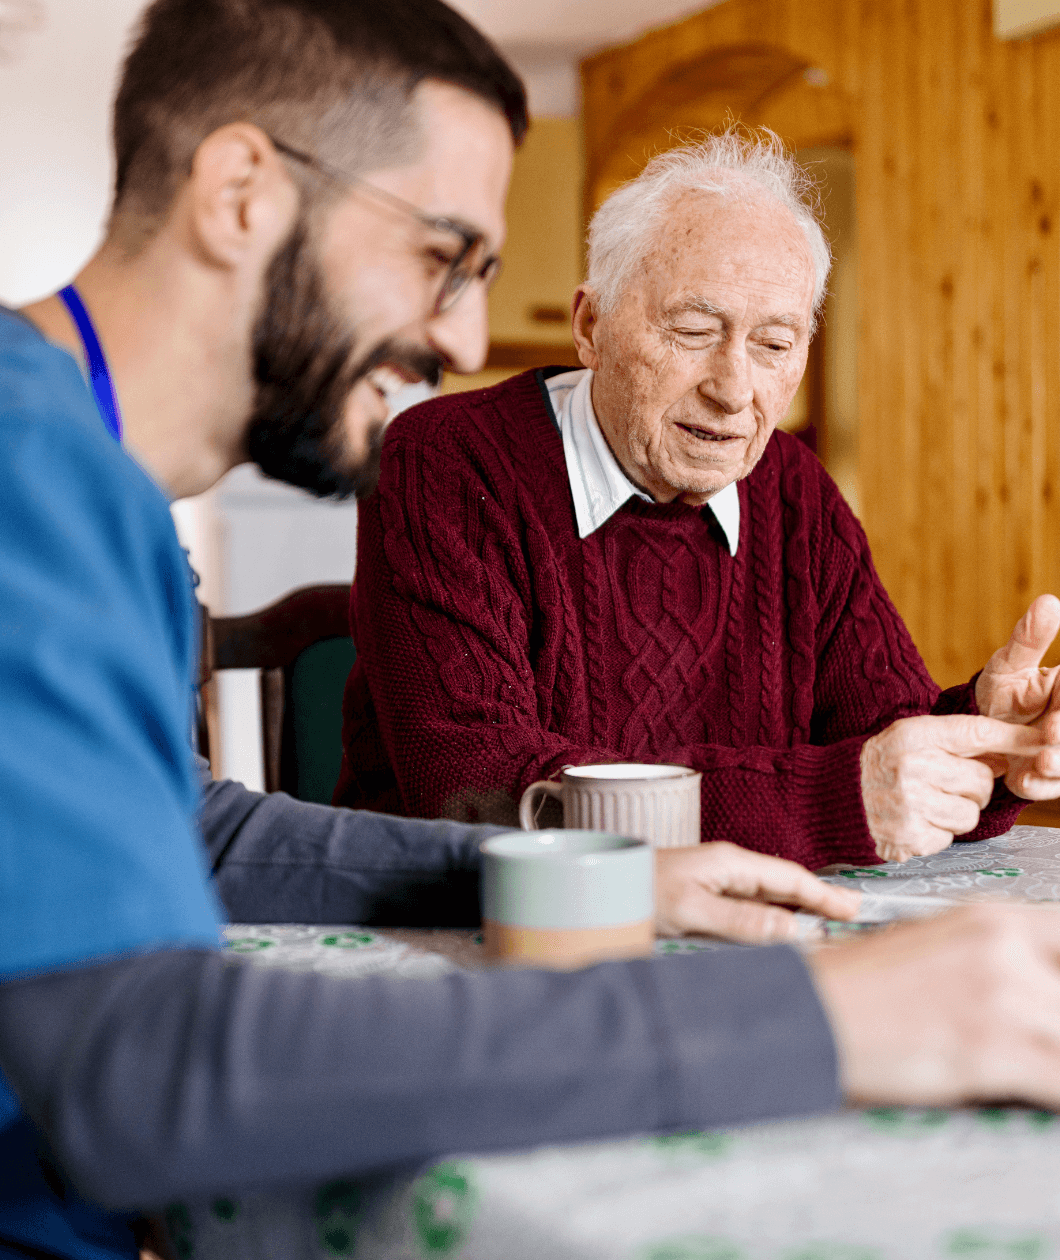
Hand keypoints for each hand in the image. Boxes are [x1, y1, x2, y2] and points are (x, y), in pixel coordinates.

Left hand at [653, 841, 860, 942]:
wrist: (598, 885)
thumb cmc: (638, 891)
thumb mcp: (692, 910)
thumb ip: (741, 921)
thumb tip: (792, 933)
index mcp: (729, 863)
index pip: (788, 878)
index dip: (822, 894)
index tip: (853, 909)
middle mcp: (726, 868)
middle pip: (782, 885)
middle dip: (816, 899)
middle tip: (850, 916)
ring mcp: (714, 881)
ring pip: (767, 896)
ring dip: (796, 909)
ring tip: (825, 924)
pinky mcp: (703, 896)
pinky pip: (748, 906)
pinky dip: (771, 917)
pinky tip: (779, 930)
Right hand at [809, 905, 1059, 1109]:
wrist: (810, 1012)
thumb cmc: (859, 988)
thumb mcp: (936, 947)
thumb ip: (996, 960)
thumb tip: (1041, 987)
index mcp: (992, 919)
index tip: (1053, 1002)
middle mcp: (1003, 949)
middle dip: (1049, 1030)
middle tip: (1021, 1040)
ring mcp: (1001, 997)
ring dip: (1047, 1061)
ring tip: (1016, 1067)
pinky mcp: (993, 1049)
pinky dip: (1053, 1095)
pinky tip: (1034, 1094)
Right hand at [861, 713, 1046, 861]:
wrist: (832, 798)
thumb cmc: (878, 765)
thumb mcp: (910, 738)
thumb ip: (955, 741)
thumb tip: (1009, 751)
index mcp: (914, 736)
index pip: (976, 732)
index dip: (1013, 739)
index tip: (1043, 741)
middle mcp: (913, 767)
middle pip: (981, 781)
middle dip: (972, 787)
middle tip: (945, 784)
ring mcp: (911, 805)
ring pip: (970, 814)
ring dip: (956, 813)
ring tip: (927, 804)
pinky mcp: (910, 837)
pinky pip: (950, 838)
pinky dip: (937, 833)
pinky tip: (914, 821)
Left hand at [975, 593, 1059, 797]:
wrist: (977, 730)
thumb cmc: (1001, 692)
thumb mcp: (1009, 664)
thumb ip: (1028, 639)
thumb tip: (1049, 602)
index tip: (1054, 718)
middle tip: (1049, 739)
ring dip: (1059, 768)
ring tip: (1041, 762)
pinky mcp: (1046, 777)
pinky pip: (1049, 786)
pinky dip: (1039, 785)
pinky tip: (1023, 781)